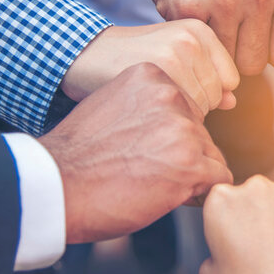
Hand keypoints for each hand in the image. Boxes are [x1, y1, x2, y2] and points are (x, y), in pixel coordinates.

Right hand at [39, 63, 233, 243]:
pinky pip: (219, 179)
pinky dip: (200, 193)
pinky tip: (169, 196)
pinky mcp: (190, 164)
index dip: (171, 135)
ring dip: (191, 175)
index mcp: (151, 76)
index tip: (145, 150)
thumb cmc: (77, 156)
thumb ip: (148, 106)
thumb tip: (183, 119)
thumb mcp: (112, 107)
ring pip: (211, 155)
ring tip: (153, 185)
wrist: (55, 185)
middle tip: (148, 172)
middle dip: (183, 155)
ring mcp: (183, 129)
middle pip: (201, 130)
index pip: (186, 106)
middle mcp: (171, 96)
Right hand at [61, 21, 239, 116]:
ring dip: (180, 114)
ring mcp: (177, 52)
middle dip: (194, 105)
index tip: (177, 86)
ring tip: (153, 98)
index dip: (206, 93)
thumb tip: (233, 101)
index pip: (230, 80)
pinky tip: (147, 106)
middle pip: (218, 95)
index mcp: (201, 30)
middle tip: (160, 94)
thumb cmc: (131, 61)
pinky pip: (183, 111)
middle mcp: (192, 38)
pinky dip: (168, 118)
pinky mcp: (161, 70)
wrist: (86, 57)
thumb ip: (204, 76)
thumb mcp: (172, 58)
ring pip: (203, 107)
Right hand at [140, 0, 273, 76]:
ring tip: (206, 12)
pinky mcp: (189, 7)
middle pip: (253, 64)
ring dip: (211, 44)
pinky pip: (195, 46)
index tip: (246, 33)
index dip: (260, 51)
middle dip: (235, 53)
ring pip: (223, 61)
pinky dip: (189, 32)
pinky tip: (190, 5)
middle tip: (222, 23)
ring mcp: (225, 1)